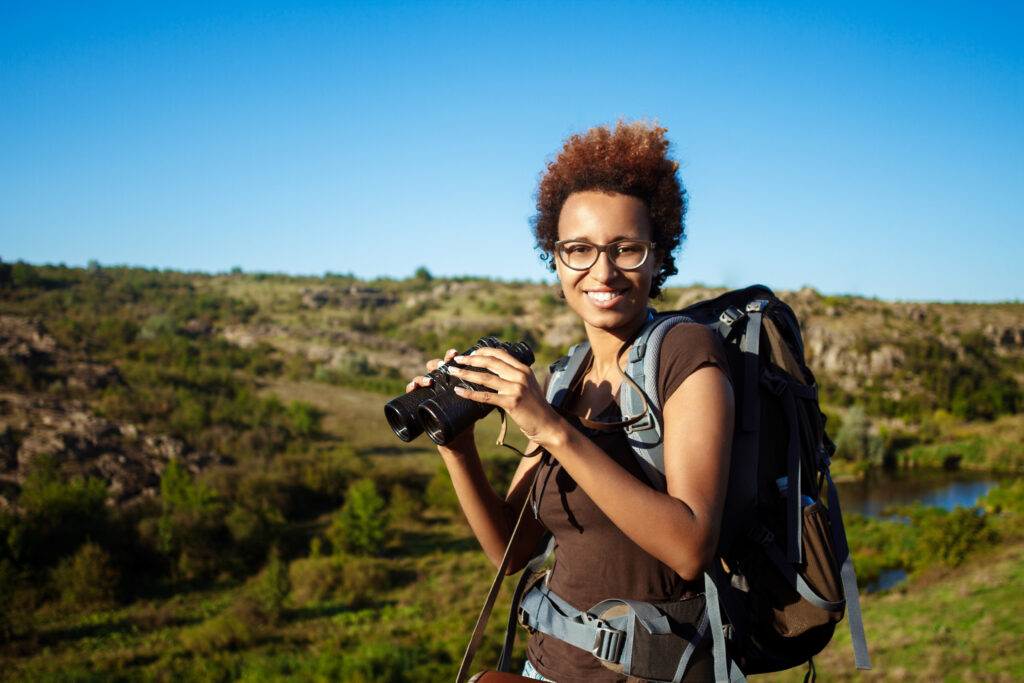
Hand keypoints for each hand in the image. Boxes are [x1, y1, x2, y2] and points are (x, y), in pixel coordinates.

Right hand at [406, 348, 477, 450]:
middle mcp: (440, 381)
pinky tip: (413, 387)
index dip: (451, 355)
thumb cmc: (469, 415)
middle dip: (438, 363)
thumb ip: (485, 387)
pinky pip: (413, 390)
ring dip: (424, 375)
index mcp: (454, 377)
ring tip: (429, 381)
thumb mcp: (478, 399)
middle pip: (435, 365)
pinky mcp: (422, 399)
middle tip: (444, 365)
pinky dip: (412, 386)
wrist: (460, 434)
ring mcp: (430, 389)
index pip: (451, 362)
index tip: (456, 353)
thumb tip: (502, 375)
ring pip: (423, 376)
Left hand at [446, 347, 562, 444]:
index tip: (470, 353)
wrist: (548, 425)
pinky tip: (458, 391)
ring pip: (486, 377)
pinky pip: (486, 396)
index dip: (483, 351)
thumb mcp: (528, 386)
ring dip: (466, 373)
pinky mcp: (512, 403)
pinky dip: (470, 393)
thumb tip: (497, 370)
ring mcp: (516, 389)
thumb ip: (515, 376)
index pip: (500, 354)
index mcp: (524, 369)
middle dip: (470, 359)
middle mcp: (520, 375)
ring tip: (452, 372)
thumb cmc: (536, 407)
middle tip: (457, 359)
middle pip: (490, 362)